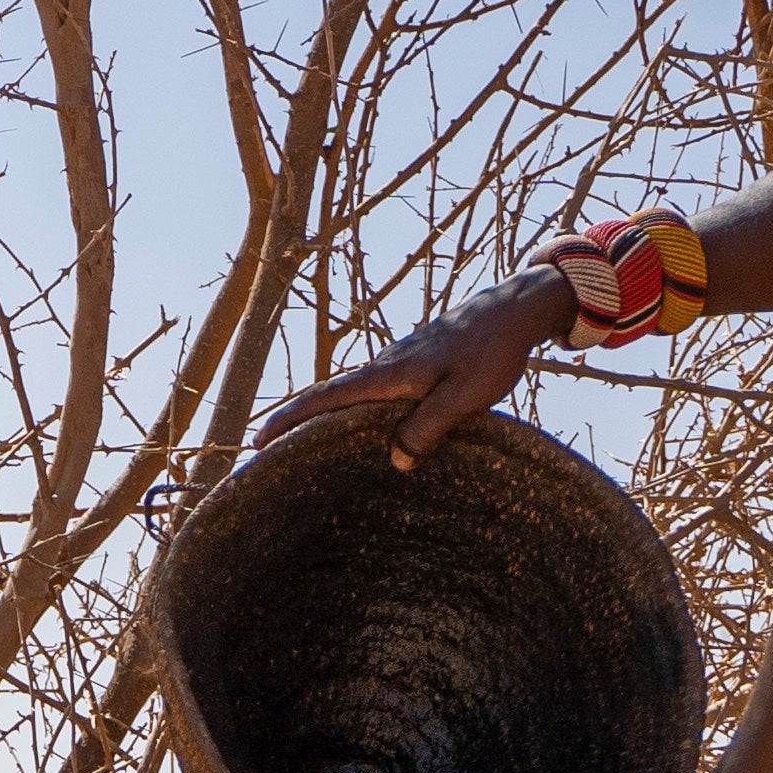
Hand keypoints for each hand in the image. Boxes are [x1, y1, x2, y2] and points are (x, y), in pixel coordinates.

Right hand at [254, 270, 569, 468]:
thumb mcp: (464, 397)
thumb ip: (428, 429)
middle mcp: (384, 367)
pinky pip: (374, 393)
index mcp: (388, 375)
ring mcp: (397, 364)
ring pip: (351, 394)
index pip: (324, 398)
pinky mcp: (413, 366)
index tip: (259, 440)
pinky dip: (355, 411)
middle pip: (327, 396)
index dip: (289, 420)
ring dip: (324, 417)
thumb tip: (396, 462)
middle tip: (268, 451)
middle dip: (295, 421)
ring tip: (306, 448)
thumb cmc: (491, 353)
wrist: (513, 310)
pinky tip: (365, 431)